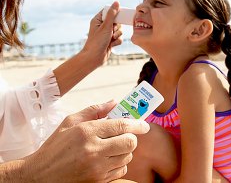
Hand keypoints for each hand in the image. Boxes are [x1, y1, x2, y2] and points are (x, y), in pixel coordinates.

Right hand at [22, 100, 149, 181]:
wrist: (40, 175)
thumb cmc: (56, 146)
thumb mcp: (70, 121)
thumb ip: (95, 110)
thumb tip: (115, 102)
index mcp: (87, 132)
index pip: (121, 125)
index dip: (137, 123)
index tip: (144, 124)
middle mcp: (94, 150)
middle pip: (130, 142)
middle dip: (131, 137)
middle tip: (125, 134)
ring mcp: (97, 168)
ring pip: (127, 157)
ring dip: (124, 150)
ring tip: (111, 146)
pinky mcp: (98, 181)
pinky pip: (121, 170)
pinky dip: (119, 163)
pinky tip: (107, 159)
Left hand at [82, 1, 122, 66]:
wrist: (94, 57)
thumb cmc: (97, 41)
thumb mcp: (106, 26)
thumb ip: (112, 14)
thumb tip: (116, 2)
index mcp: (98, 20)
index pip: (109, 11)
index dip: (115, 13)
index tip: (118, 16)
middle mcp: (102, 26)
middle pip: (116, 21)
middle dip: (116, 27)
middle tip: (112, 30)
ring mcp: (107, 34)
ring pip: (119, 30)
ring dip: (117, 35)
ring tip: (111, 39)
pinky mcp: (111, 41)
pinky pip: (119, 38)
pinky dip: (117, 41)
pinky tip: (111, 45)